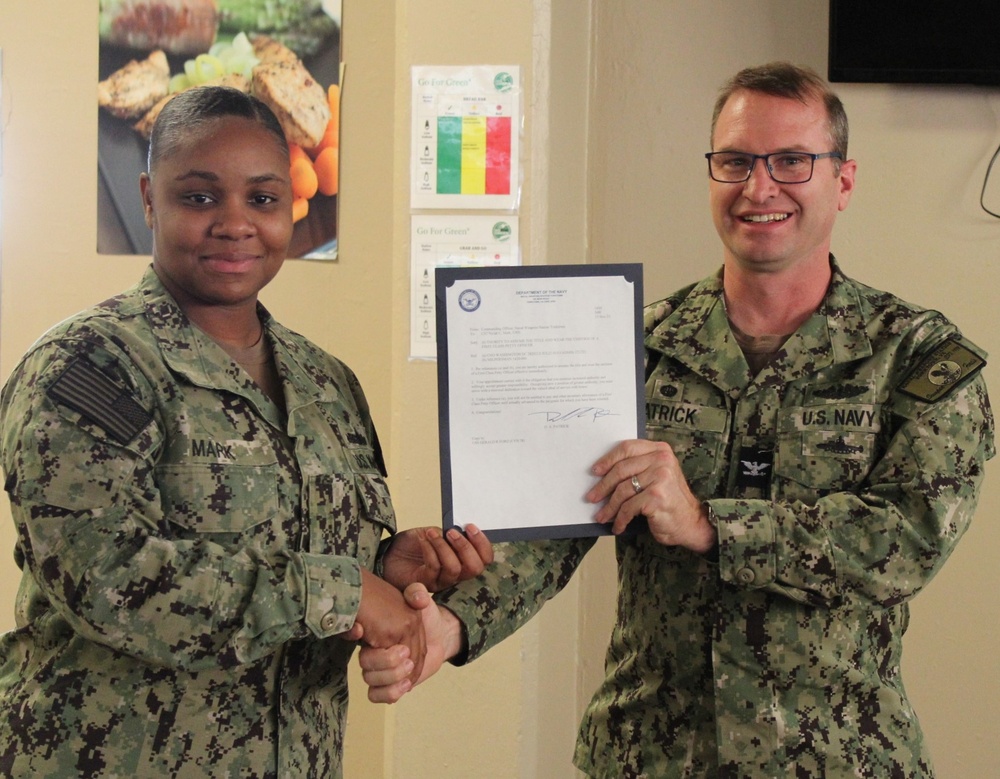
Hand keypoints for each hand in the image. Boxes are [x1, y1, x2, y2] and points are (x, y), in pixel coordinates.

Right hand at [358, 585, 463, 703]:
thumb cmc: (427, 616)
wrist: (440, 633)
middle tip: (406, 656)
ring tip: (409, 670)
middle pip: (367, 667)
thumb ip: (417, 593)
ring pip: (372, 682)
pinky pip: (377, 695)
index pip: (370, 646)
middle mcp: (375, 651)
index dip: (382, 650)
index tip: (401, 646)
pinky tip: (406, 685)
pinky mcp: (390, 683)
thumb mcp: (421, 599)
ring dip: (390, 679)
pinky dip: (389, 693)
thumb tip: (417, 599)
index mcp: (378, 632)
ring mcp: (382, 668)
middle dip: (387, 664)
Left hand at [381, 524, 493, 591]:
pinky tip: (422, 539)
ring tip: (431, 532)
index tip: (470, 527)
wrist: (389, 554)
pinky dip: (429, 549)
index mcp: (463, 560)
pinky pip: (434, 567)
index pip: (485, 559)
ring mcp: (442, 581)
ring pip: (454, 568)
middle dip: (465, 547)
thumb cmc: (412, 545)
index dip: (483, 544)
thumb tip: (459, 530)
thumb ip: (448, 534)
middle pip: (474, 568)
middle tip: (452, 532)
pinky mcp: (426, 584)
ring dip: (443, 546)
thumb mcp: (434, 532)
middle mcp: (456, 574)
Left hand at [586, 439, 715, 552]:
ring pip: (622, 490)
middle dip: (603, 486)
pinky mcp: (656, 496)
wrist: (690, 523)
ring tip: (601, 516)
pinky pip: (628, 507)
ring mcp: (660, 477)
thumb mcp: (657, 476)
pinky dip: (620, 519)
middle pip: (621, 470)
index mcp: (661, 450)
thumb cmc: (669, 500)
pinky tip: (617, 526)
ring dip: (609, 507)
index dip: (608, 459)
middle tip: (591, 497)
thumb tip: (602, 473)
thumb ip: (638, 467)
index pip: (627, 448)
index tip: (595, 471)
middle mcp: (662, 460)